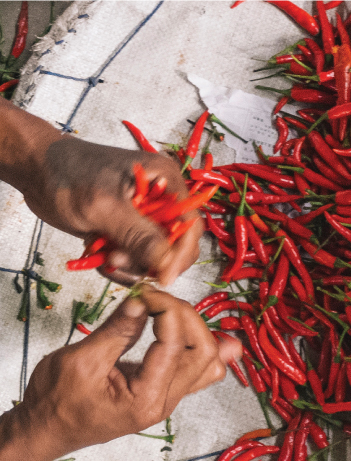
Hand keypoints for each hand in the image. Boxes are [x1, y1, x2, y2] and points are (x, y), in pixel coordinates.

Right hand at [15, 285, 240, 460]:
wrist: (46, 430)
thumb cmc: (56, 403)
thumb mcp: (80, 360)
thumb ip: (117, 330)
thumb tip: (142, 301)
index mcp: (145, 398)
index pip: (175, 345)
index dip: (165, 309)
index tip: (145, 292)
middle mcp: (165, 402)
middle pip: (203, 352)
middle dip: (186, 317)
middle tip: (157, 299)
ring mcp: (168, 399)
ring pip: (208, 362)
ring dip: (197, 330)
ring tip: (171, 310)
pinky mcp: (164, 392)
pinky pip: (197, 370)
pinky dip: (198, 345)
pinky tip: (190, 327)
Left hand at [23, 136, 202, 285]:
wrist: (35, 168)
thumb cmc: (68, 173)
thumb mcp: (105, 206)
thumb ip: (139, 235)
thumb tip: (168, 264)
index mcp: (166, 183)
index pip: (190, 226)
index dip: (181, 254)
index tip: (164, 277)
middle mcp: (162, 201)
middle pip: (176, 245)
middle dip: (150, 260)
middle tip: (119, 259)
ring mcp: (145, 218)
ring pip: (155, 257)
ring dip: (131, 265)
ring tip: (105, 255)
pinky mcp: (128, 231)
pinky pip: (135, 259)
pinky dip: (118, 266)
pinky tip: (99, 256)